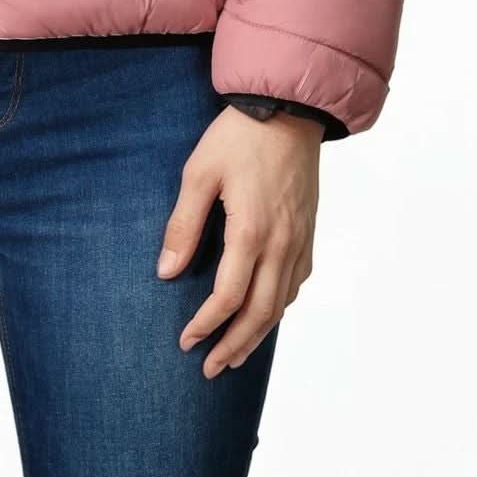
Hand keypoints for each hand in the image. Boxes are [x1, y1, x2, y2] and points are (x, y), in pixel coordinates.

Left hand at [156, 105, 321, 376]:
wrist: (289, 108)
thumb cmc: (240, 136)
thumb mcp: (199, 172)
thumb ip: (183, 224)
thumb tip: (167, 272)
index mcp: (251, 231)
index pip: (228, 298)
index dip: (206, 325)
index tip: (185, 341)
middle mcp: (281, 244)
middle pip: (260, 313)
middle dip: (234, 345)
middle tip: (210, 368)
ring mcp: (300, 239)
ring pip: (282, 303)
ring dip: (258, 334)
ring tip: (235, 353)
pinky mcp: (309, 230)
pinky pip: (296, 282)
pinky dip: (279, 307)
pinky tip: (265, 311)